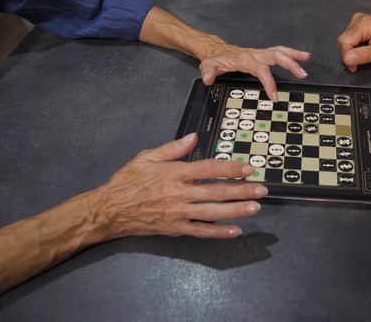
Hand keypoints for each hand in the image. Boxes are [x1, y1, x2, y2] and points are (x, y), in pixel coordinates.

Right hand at [91, 133, 265, 238]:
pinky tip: (235, 231)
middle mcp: (179, 194)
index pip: (208, 169)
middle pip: (216, 191)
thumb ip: (171, 148)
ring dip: (236, 210)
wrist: (109, 211)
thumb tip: (193, 137)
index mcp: (174, 173)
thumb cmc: (127, 182)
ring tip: (255, 208)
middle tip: (261, 189)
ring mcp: (178, 213)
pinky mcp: (175, 228)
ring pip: (213, 212)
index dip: (230, 168)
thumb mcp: (146, 158)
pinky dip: (218, 232)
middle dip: (242, 190)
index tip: (248, 168)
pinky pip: (201, 231)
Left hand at [198, 41, 309, 101]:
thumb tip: (208, 78)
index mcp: (244, 59)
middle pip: (276, 56)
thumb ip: (208, 72)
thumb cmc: (215, 59)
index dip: (268, 82)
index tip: (274, 95)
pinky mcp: (263, 54)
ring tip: (307, 59)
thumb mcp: (207, 65)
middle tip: (302, 74)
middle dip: (290, 64)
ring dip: (294, 55)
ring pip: (280, 51)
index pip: (260, 70)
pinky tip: (301, 57)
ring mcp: (260, 54)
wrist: (216, 49)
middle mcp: (255, 54)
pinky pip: (279, 52)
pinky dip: (291, 54)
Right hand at [337, 12, 370, 71]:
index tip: (354, 66)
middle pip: (343, 40)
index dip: (347, 56)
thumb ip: (364, 56)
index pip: (344, 41)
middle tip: (362, 60)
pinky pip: (349, 38)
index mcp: (366, 24)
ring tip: (366, 52)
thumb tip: (347, 59)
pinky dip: (354, 46)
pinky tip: (365, 47)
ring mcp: (357, 20)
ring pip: (344, 40)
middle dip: (349, 54)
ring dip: (352, 50)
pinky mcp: (357, 24)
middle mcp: (359, 19)